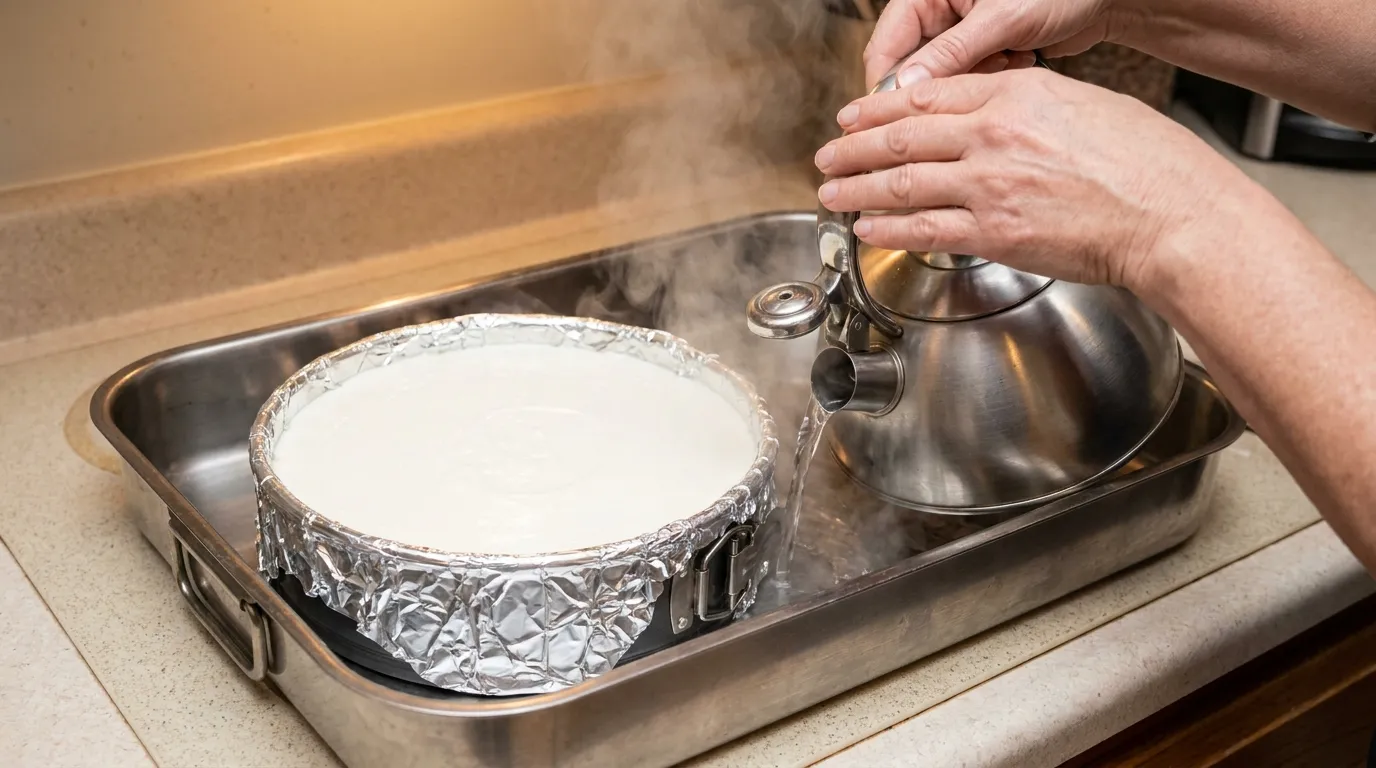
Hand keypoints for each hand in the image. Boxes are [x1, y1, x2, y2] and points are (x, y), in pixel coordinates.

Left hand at [814, 68, 1258, 292]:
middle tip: (827, 154)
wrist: (1172, 217)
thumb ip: (1022, 105)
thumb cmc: (1146, 164)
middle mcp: (995, 135)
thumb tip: (982, 115)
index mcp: (1017, 94)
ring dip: (856, 188)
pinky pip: (922, 229)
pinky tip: (867, 226)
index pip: (928, 95)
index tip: (854, 114)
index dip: (878, 106)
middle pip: (901, 137)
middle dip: (853, 147)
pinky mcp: (993, 233)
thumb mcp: (1081, 104)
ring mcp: (990, 185)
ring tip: (831, 192)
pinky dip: (886, 228)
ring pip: (901, 183)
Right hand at [865, 0, 1124, 87]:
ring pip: (938, 80)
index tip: (892, 121)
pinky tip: (1017, 60)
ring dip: (968, 85)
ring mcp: (956, 33)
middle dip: (936, 86)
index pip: (884, 47)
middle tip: (959, 98)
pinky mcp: (979, 50)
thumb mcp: (1002, 17)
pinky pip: (966, 82)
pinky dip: (989, 82)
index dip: (886, 87)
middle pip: (908, 68)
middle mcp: (936, 12)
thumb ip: (952, 52)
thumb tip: (908, 88)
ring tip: (1005, 62)